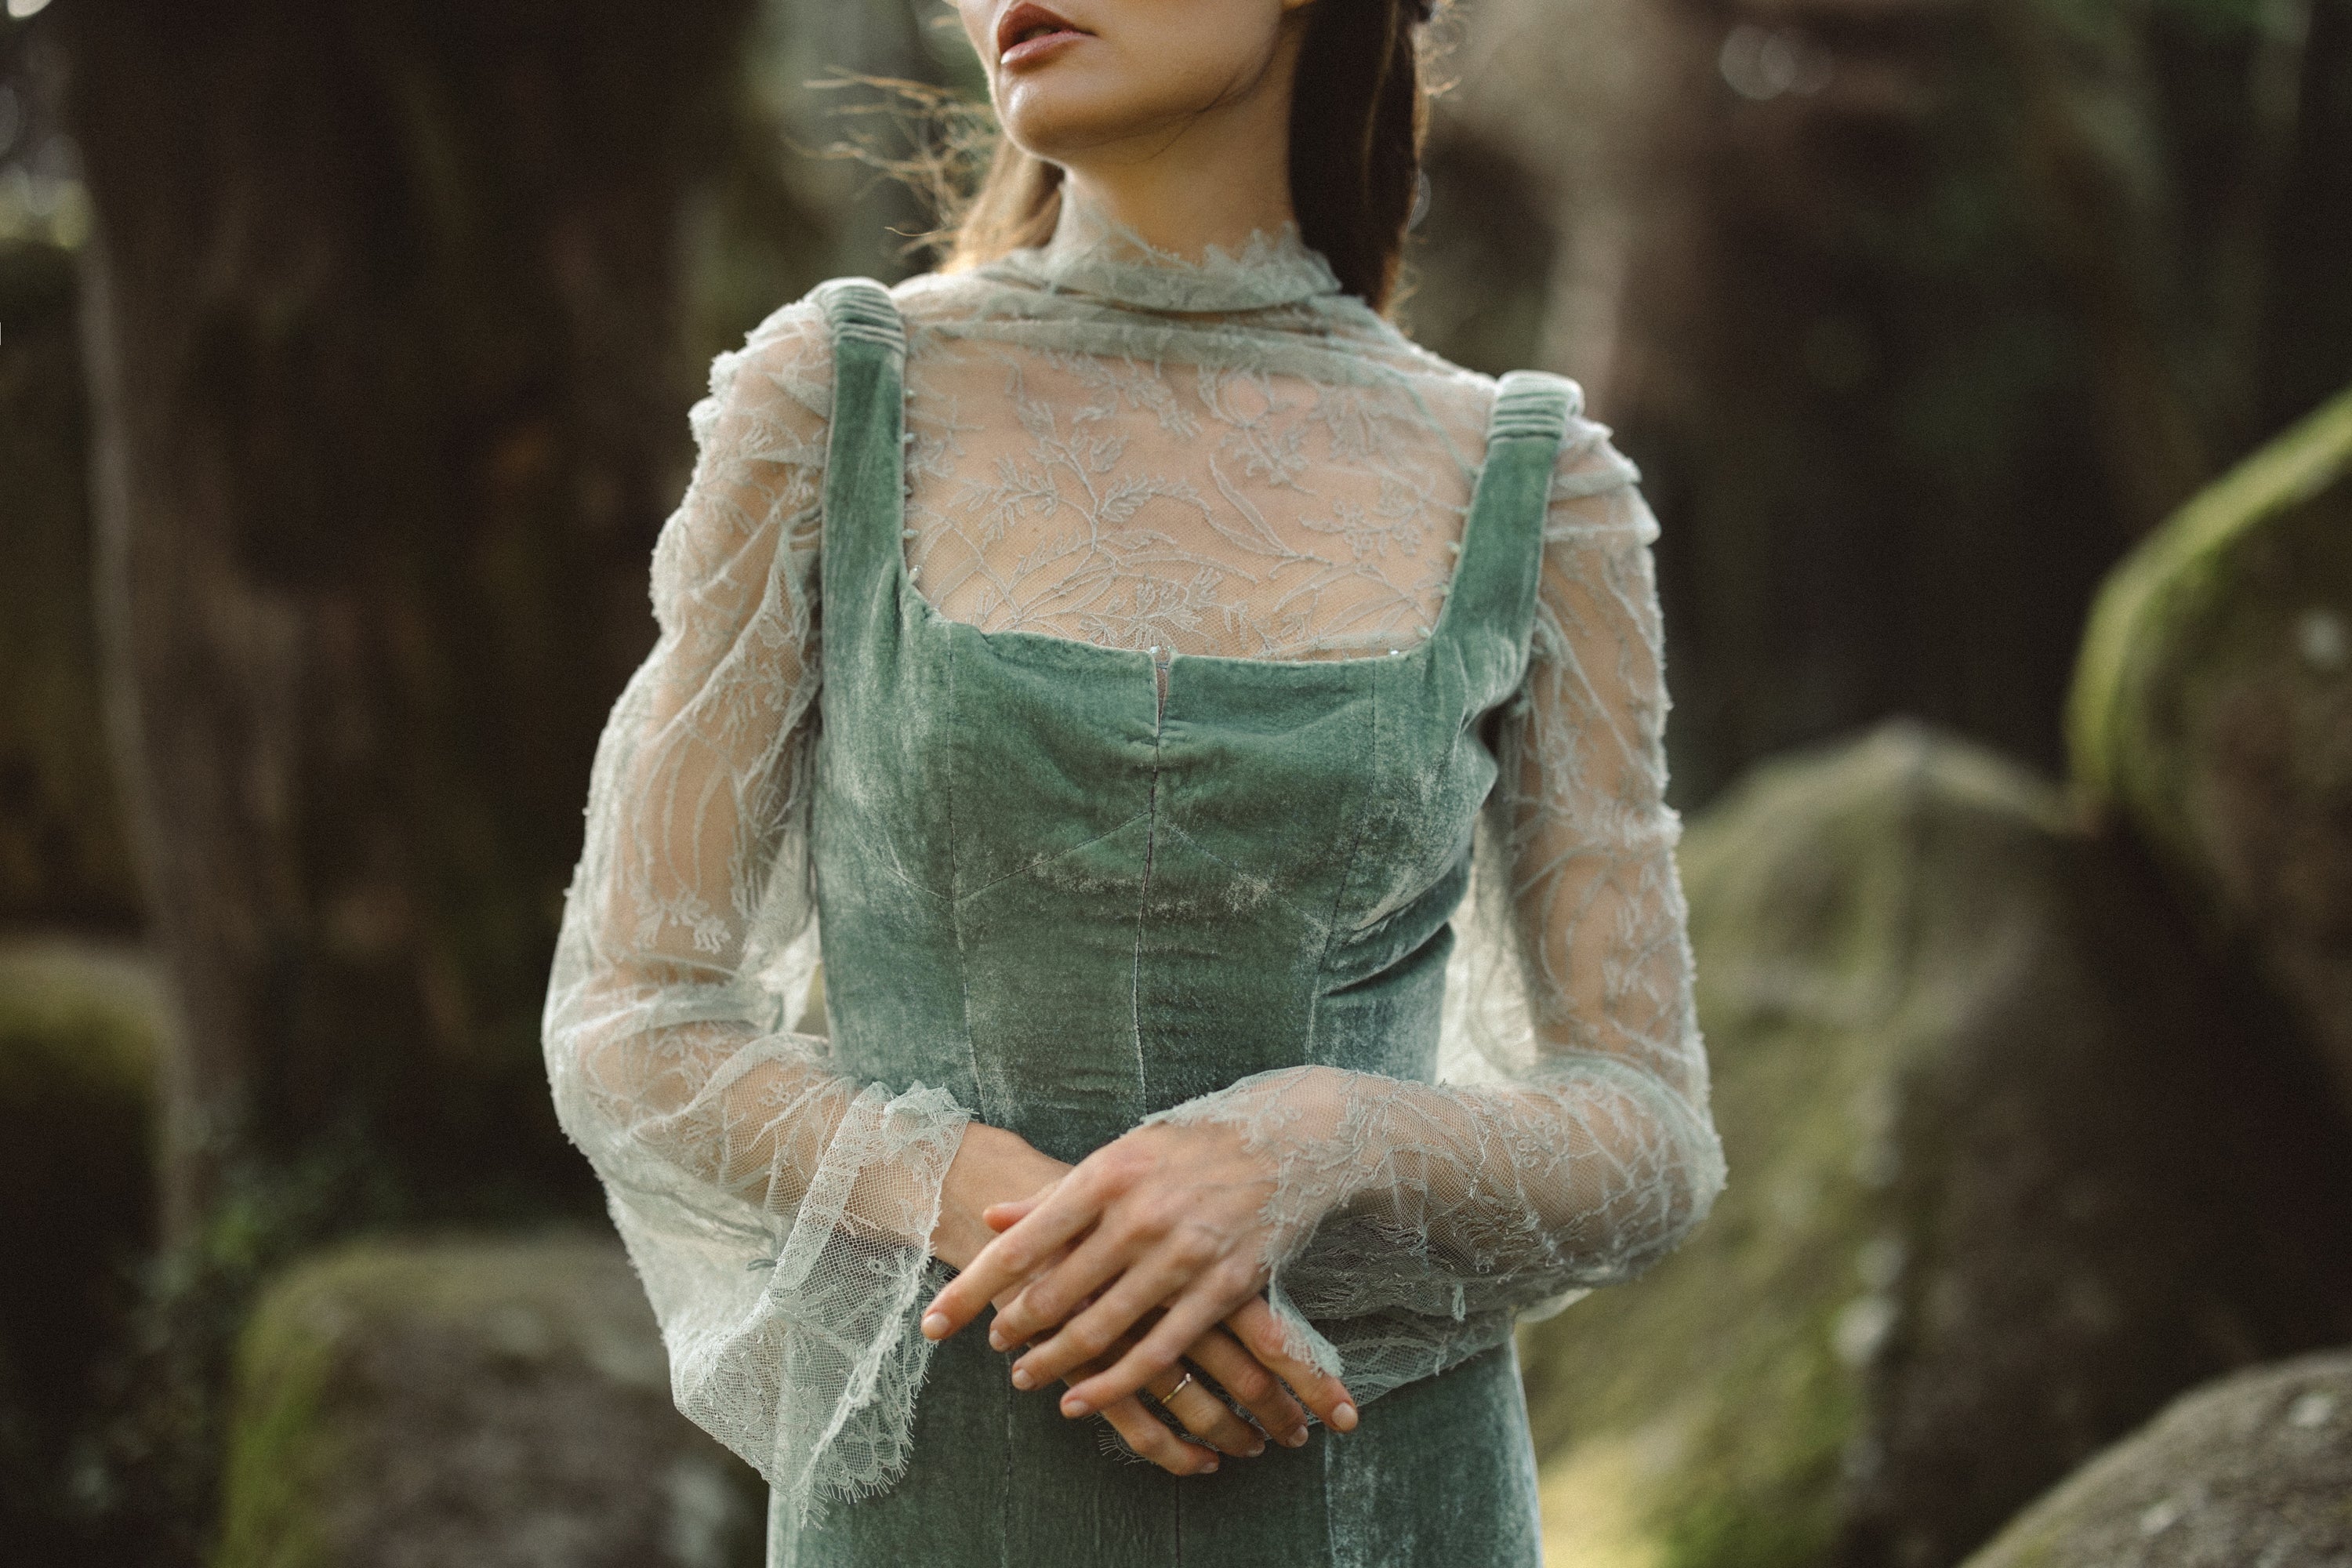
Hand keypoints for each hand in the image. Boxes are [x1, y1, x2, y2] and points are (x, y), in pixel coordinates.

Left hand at [921, 1114, 1358, 1430]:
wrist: (1296, 1140)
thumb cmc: (1196, 1145)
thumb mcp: (1124, 1153)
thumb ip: (1058, 1193)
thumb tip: (994, 1218)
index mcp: (1107, 1174)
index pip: (1022, 1243)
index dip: (972, 1289)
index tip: (935, 1324)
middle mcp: (1139, 1216)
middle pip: (1055, 1291)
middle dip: (1013, 1329)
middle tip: (990, 1350)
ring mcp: (1184, 1254)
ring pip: (1102, 1328)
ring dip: (1055, 1362)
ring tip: (1024, 1378)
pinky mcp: (1224, 1288)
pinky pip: (1159, 1351)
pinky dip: (1115, 1384)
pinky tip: (1084, 1400)